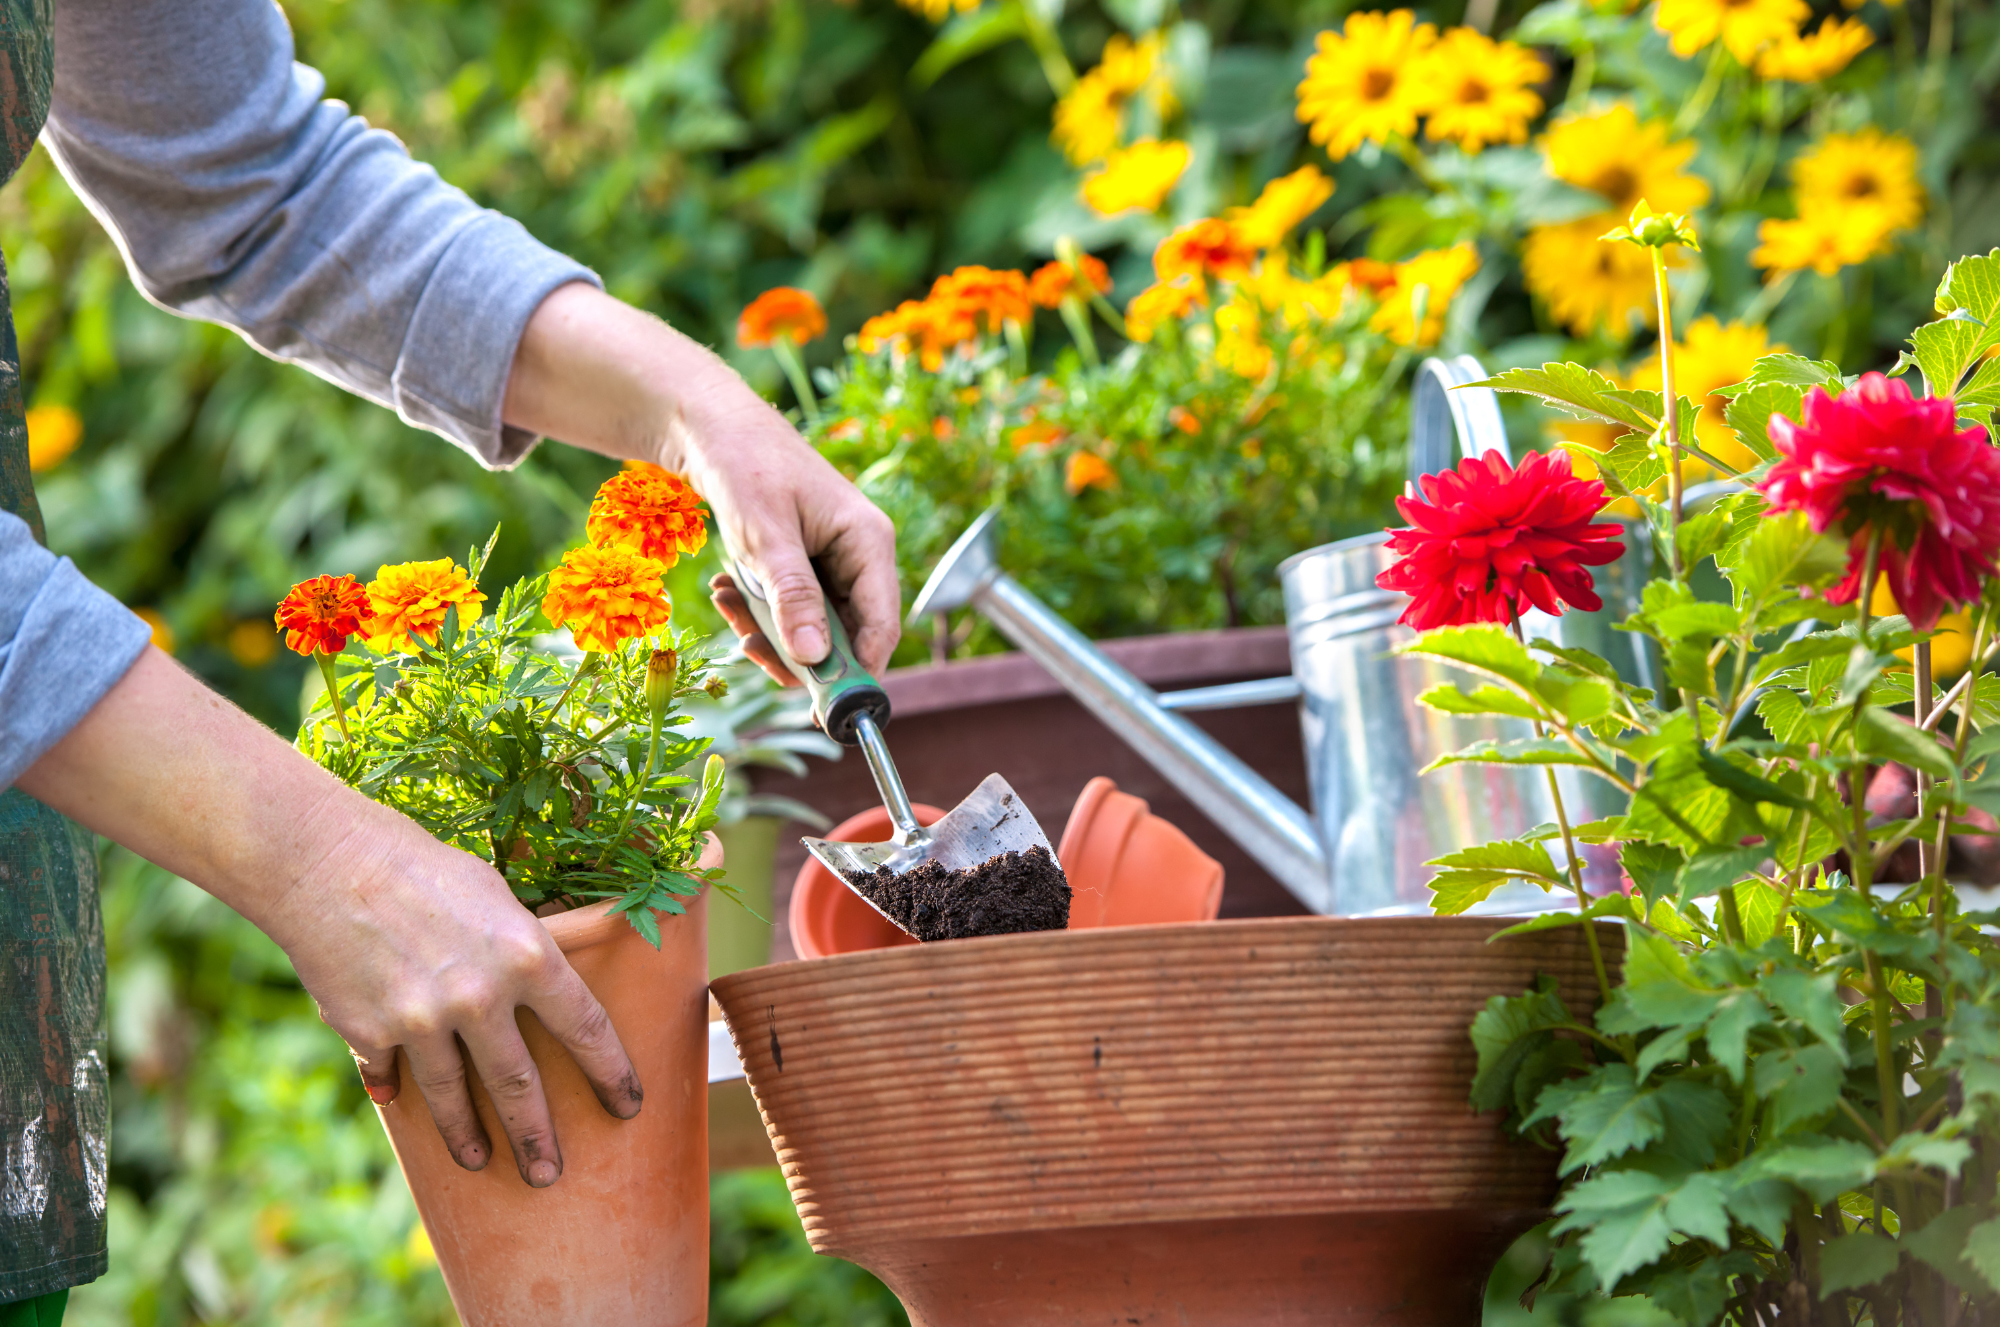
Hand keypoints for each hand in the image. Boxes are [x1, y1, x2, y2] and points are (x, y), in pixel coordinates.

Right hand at [20, 648, 639, 1186]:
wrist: (328, 863)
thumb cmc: (423, 868)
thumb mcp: (495, 897)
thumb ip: (521, 951)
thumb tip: (541, 993)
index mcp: (528, 956)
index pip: (586, 1029)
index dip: (611, 1072)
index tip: (628, 1105)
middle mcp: (481, 998)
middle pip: (520, 1087)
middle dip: (539, 1138)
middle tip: (550, 1174)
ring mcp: (423, 1022)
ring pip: (453, 1099)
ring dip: (469, 1138)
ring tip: (481, 1160)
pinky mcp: (371, 1035)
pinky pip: (391, 1075)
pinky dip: (395, 1089)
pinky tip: (399, 1103)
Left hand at [676, 388, 898, 683]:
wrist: (712, 426)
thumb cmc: (746, 467)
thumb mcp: (765, 537)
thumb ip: (793, 597)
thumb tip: (816, 658)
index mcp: (869, 542)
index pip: (881, 625)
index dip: (857, 672)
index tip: (821, 709)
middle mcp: (860, 555)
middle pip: (846, 634)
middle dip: (795, 648)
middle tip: (748, 648)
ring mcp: (834, 561)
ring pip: (813, 626)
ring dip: (767, 628)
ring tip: (726, 599)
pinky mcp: (807, 564)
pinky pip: (791, 608)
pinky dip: (758, 609)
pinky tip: (726, 587)